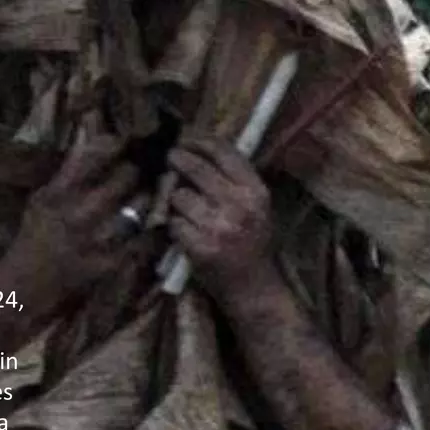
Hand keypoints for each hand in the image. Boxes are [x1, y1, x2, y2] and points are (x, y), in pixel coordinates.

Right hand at [1, 120, 145, 307]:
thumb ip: (68, 173)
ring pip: (141, 206)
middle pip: (126, 176)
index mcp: (59, 192)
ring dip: (147, 197)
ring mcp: (99, 239)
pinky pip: (144, 238)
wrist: (25, 286)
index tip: (126, 139)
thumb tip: (94, 139)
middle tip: (141, 167)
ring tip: (147, 193)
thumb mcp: (41, 198)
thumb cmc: (33, 236)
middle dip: (136, 169)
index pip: (95, 154)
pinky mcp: (114, 261)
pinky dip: (151, 228)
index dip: (116, 142)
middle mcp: (80, 212)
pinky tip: (153, 222)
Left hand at [167, 136, 279, 304]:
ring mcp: (218, 226)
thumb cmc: (255, 244)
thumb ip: (236, 180)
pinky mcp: (200, 246)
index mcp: (256, 191)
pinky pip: (174, 222)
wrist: (255, 289)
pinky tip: (186, 233)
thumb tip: (199, 149)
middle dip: (177, 160)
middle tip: (171, 160)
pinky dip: (175, 226)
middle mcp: (239, 205)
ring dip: (176, 201)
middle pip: (194, 166)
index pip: (222, 151)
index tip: (186, 139)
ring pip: (179, 195)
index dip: (199, 140)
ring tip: (187, 210)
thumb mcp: (257, 207)